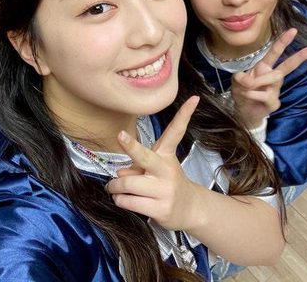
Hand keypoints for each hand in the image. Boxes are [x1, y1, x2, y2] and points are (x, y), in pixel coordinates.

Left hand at [106, 96, 200, 230]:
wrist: (190, 209)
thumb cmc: (166, 183)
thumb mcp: (155, 170)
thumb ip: (136, 168)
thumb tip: (119, 173)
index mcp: (167, 155)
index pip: (176, 131)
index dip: (184, 114)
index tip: (193, 98)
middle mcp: (166, 170)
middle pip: (144, 156)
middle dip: (131, 145)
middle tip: (121, 136)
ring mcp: (164, 190)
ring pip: (127, 184)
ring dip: (114, 186)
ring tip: (113, 187)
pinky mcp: (159, 209)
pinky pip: (129, 202)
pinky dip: (120, 200)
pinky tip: (122, 199)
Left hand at [231, 28, 306, 128]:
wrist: (243, 112)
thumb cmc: (242, 92)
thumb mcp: (237, 81)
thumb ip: (240, 77)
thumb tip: (248, 80)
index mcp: (265, 67)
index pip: (275, 52)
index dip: (284, 41)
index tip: (294, 30)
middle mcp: (273, 76)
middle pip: (289, 65)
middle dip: (302, 55)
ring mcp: (276, 89)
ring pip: (274, 78)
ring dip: (257, 81)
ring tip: (246, 87)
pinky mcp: (275, 102)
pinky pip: (265, 94)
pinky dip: (252, 94)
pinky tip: (248, 96)